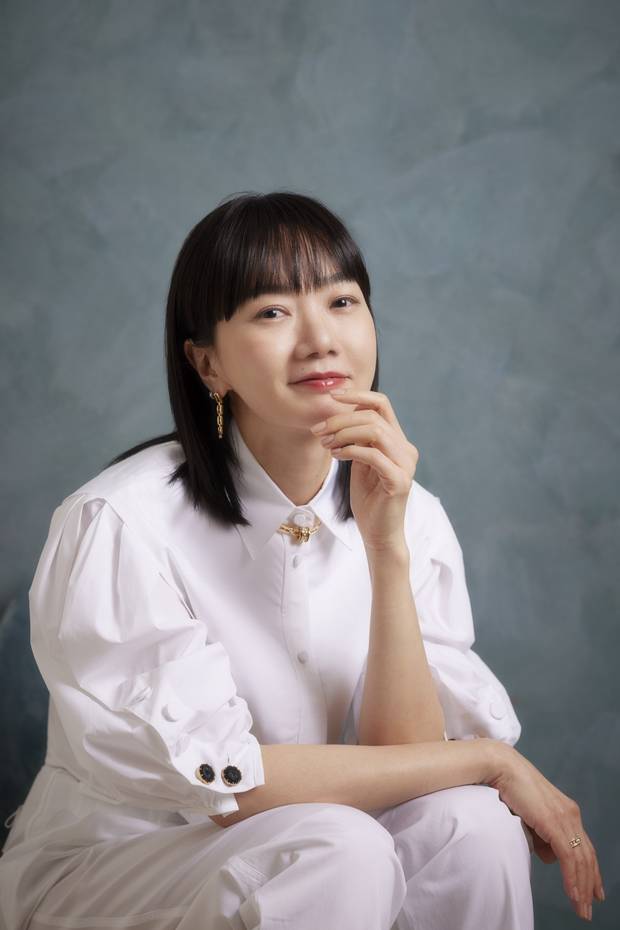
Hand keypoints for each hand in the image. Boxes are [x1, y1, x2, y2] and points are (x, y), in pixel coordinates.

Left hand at [310, 388, 418, 551]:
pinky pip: (373, 454)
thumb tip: (338, 415)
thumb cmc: (368, 499)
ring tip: (326, 444)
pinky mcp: (398, 480)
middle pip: (373, 416)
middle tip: (318, 431)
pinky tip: (336, 456)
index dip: (357, 395)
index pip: (382, 404)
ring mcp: (405, 465)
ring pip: (374, 431)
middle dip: (341, 419)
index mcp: (398, 441)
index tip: (332, 397)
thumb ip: (357, 439)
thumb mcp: (360, 462)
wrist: (378, 533)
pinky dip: (351, 450)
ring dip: (344, 433)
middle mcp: (406, 449)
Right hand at [488, 742, 604, 921]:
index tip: (593, 891)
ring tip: (581, 908)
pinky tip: (573, 893)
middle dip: (590, 884)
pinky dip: (572, 878)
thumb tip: (548, 855)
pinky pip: (568, 857)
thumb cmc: (511, 789)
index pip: (585, 847)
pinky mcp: (554, 823)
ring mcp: (564, 818)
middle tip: (588, 908)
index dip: (591, 870)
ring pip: (581, 860)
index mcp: (567, 811)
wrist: (503, 768)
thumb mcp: (530, 818)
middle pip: (588, 856)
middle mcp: (571, 814)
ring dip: (582, 887)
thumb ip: (541, 836)